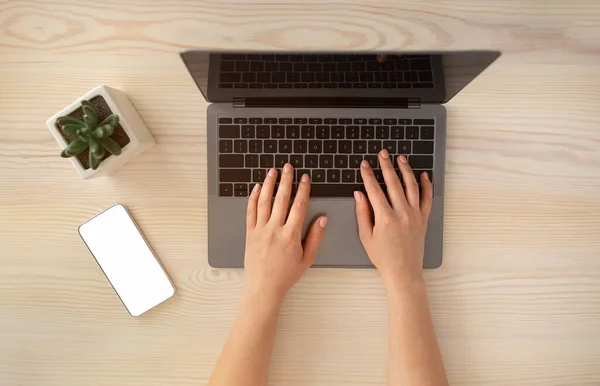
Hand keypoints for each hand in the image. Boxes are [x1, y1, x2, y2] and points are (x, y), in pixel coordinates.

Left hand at [244, 164, 327, 304]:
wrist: (264, 287)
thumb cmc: (286, 275)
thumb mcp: (307, 258)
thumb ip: (315, 237)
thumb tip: (322, 219)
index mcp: (291, 235)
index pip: (299, 206)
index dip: (303, 189)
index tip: (305, 178)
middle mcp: (275, 230)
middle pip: (281, 199)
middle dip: (286, 180)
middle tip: (288, 167)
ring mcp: (260, 230)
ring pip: (265, 202)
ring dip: (269, 184)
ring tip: (273, 171)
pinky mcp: (250, 233)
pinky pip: (251, 211)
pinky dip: (254, 198)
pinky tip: (258, 188)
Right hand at [354, 150, 432, 287]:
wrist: (403, 271)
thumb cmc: (382, 257)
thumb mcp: (366, 236)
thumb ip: (362, 213)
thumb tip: (359, 194)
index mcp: (385, 218)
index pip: (374, 190)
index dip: (368, 175)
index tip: (364, 164)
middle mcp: (402, 214)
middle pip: (393, 183)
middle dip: (386, 166)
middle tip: (382, 154)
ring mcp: (415, 215)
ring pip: (412, 186)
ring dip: (405, 170)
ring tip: (400, 158)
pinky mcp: (424, 219)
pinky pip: (427, 198)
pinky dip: (426, 185)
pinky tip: (423, 175)